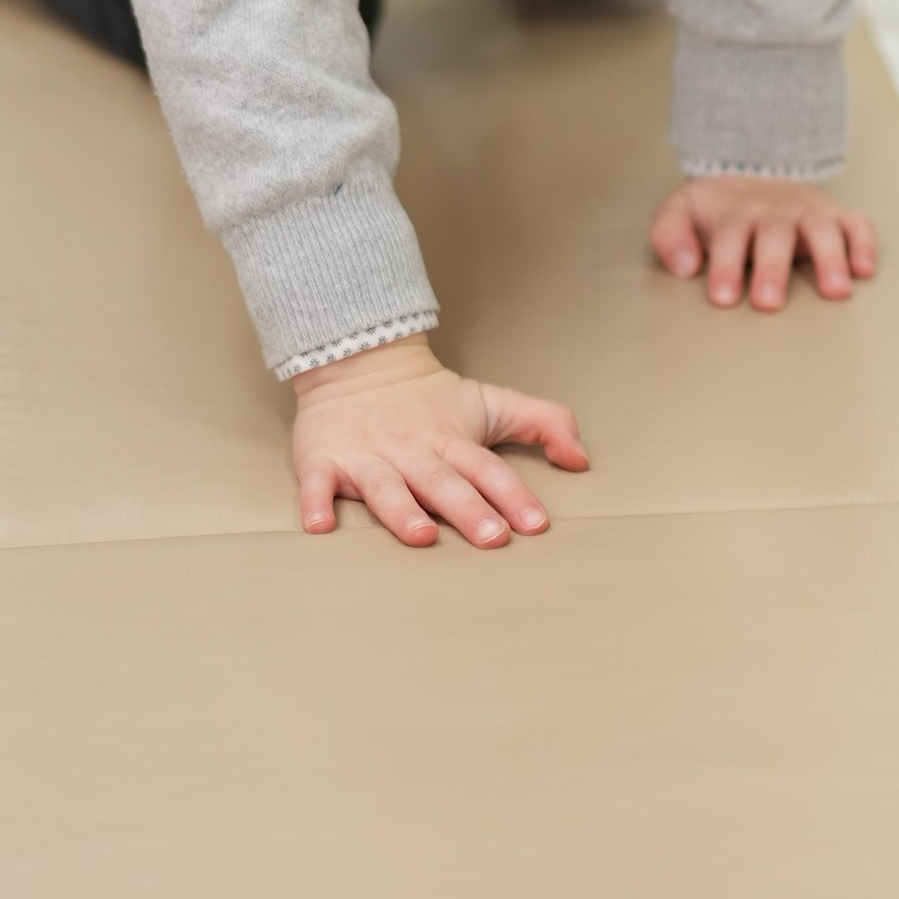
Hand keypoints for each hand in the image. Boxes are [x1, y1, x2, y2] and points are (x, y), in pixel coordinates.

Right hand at [289, 335, 587, 548]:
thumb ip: (544, 423)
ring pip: (386, 486)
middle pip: (444, 482)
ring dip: (403, 511)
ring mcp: (367, 456)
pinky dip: (316, 502)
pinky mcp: (324, 458)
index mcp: (453, 440)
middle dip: (468, 509)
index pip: (488, 469)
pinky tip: (320, 526)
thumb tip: (582, 459)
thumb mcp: (492, 402)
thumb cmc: (431, 397)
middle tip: (492, 537)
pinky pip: (317, 482)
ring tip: (421, 536)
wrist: (358, 361)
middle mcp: (413, 451)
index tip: (535, 524)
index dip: (513, 495)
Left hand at [649, 176, 879, 313]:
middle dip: (773, 268)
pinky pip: (857, 224)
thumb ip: (670, 235)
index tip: (723, 298)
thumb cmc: (717, 209)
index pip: (730, 234)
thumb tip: (685, 267)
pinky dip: (864, 244)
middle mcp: (776, 209)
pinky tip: (864, 271)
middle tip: (768, 302)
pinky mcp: (837, 215)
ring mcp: (809, 211)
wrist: (750, 175)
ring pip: (822, 227)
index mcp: (736, 211)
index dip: (726, 265)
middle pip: (776, 233)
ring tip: (834, 292)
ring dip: (830, 258)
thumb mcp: (680, 211)